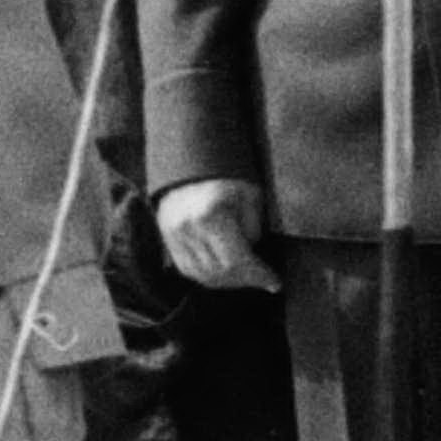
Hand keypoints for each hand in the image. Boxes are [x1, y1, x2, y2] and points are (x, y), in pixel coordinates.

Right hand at [154, 178, 276, 293]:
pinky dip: (207, 275)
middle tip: (263, 280)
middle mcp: (187, 227)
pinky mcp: (166, 235)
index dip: (258, 275)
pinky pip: (186, 268)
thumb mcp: (250, 196)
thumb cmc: (227, 174)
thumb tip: (250, 255)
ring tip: (245, 277)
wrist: (192, 157)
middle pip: (219, 272)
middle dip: (245, 280)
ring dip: (227, 281)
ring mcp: (172, 234)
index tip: (274, 282)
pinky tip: (224, 272)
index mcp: (210, 215)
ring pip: (201, 275)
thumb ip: (252, 229)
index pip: (237, 261)